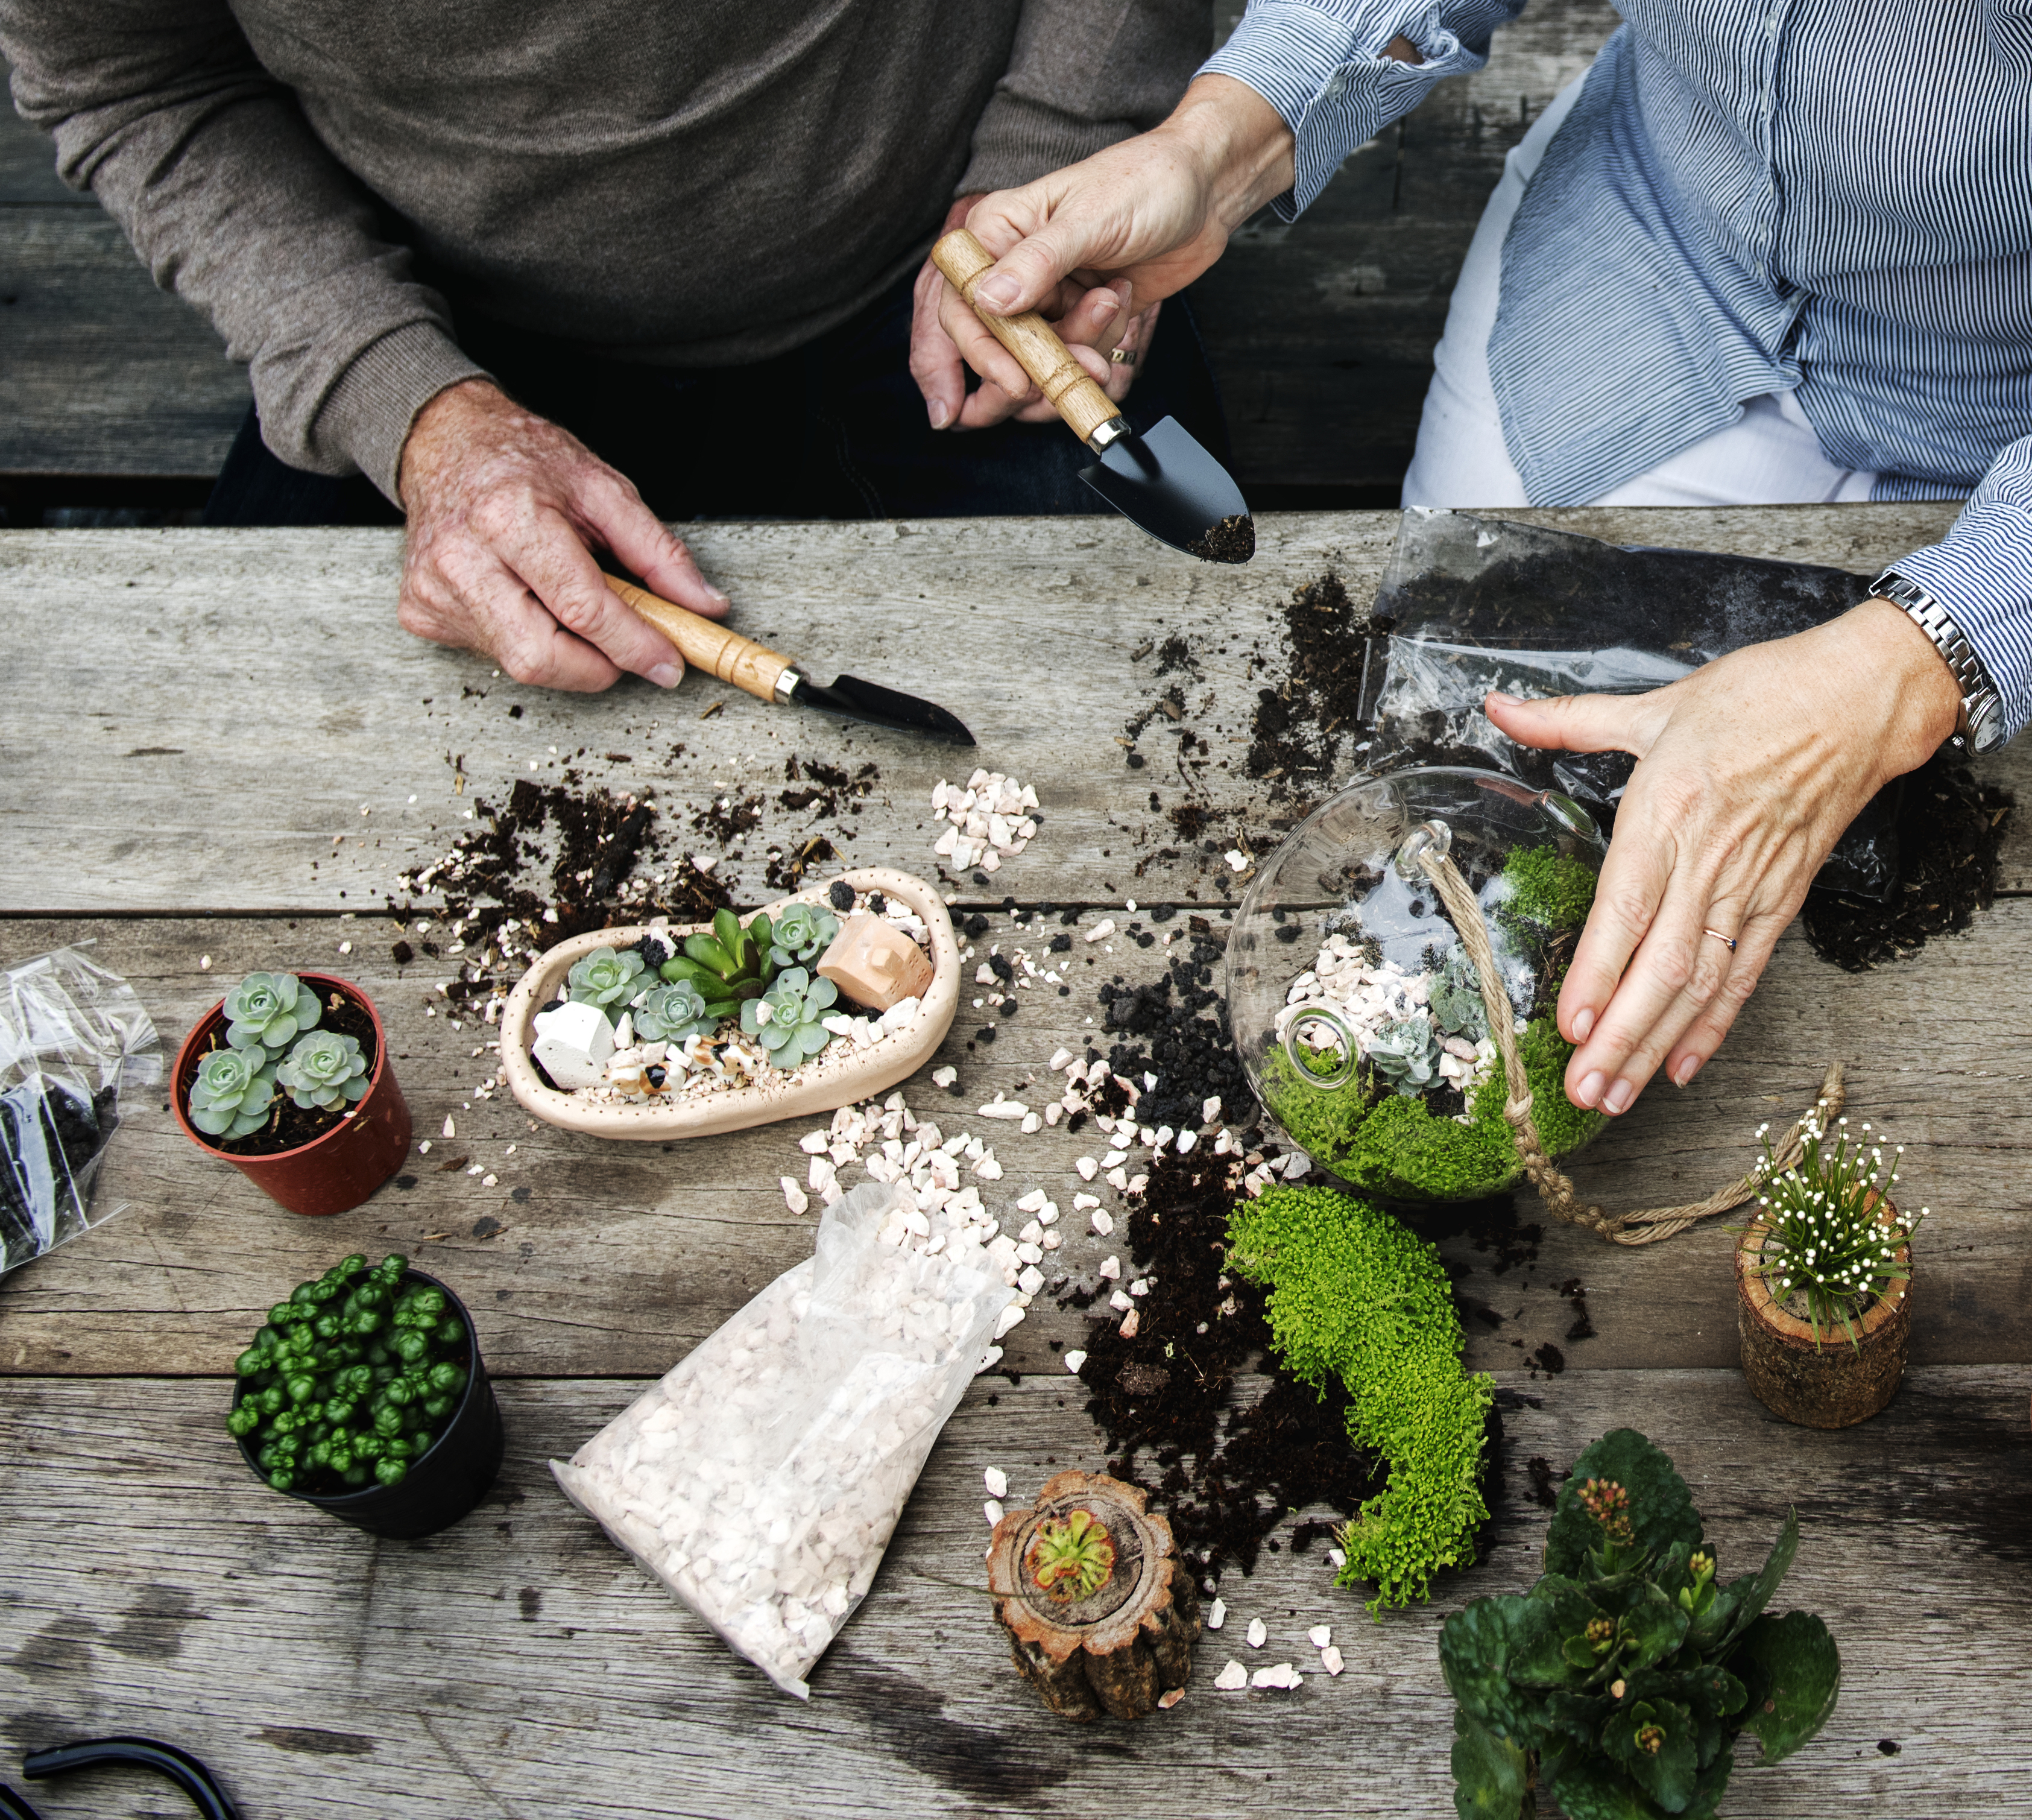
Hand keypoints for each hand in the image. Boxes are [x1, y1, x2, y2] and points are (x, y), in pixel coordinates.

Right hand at [395, 378, 728, 690]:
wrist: (443, 440)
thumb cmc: (522, 461)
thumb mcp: (602, 489)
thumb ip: (658, 553)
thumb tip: (704, 605)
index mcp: (510, 519)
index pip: (583, 610)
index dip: (635, 646)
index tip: (670, 663)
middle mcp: (462, 559)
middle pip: (542, 657)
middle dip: (599, 667)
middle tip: (628, 649)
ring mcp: (435, 590)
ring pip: (520, 664)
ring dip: (566, 653)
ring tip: (570, 604)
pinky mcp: (421, 612)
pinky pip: (492, 652)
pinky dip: (528, 639)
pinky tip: (527, 599)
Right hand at [934, 74, 1294, 409]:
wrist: (1202, 192)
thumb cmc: (1147, 181)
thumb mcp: (1091, 218)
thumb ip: (1038, 261)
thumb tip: (988, 299)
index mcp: (998, 231)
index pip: (963, 304)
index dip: (982, 351)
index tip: (1017, 381)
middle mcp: (1014, 267)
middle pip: (998, 344)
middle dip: (1040, 363)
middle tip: (1080, 365)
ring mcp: (1047, 294)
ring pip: (1042, 356)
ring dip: (1081, 347)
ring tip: (1112, 303)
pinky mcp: (1079, 315)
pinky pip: (1077, 355)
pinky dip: (1103, 342)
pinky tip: (1123, 300)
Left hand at [1486, 599, 1962, 1113]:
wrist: (1857, 702)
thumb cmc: (1757, 698)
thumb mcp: (1654, 705)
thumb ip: (1567, 720)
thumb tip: (1499, 706)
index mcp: (1668, 811)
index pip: (1625, 908)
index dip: (1598, 973)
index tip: (1571, 1026)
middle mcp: (1708, 860)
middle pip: (1660, 966)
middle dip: (1620, 1037)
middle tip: (1583, 1090)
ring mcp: (1749, 887)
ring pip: (1697, 983)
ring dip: (1656, 1046)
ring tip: (1617, 1095)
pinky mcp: (1781, 902)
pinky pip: (1743, 975)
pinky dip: (1713, 1026)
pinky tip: (1680, 1067)